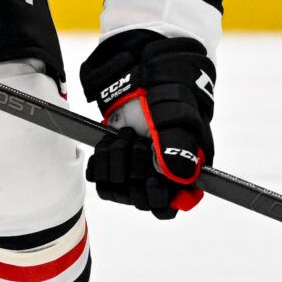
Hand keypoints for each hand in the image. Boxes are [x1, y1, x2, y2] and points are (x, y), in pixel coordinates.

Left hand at [79, 32, 215, 219]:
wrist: (144, 73)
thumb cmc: (171, 94)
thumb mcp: (181, 116)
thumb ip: (180, 147)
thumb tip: (179, 176)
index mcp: (181, 174)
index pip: (166, 208)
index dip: (157, 197)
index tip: (152, 178)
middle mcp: (156, 177)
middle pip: (138, 198)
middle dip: (135, 168)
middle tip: (139, 140)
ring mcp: (133, 170)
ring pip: (117, 189)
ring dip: (117, 160)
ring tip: (126, 134)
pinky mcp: (112, 161)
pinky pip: (99, 178)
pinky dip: (101, 159)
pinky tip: (110, 140)